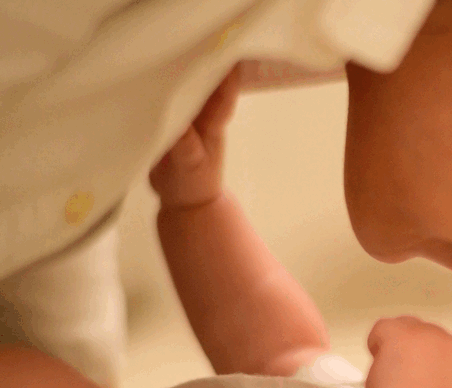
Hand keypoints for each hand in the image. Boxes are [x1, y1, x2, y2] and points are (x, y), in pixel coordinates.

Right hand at [149, 64, 240, 209]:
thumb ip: (186, 147)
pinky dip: (156, 89)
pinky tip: (144, 75)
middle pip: (204, 83)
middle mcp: (201, 115)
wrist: (184, 201)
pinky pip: (163, 99)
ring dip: (176, 73)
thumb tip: (178, 123)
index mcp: (213, 124)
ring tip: (164, 50)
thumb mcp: (191, 167)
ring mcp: (184, 116)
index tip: (222, 53)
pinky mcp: (166, 120)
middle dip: (199, 63)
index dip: (225, 74)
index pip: (224, 94)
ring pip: (183, 88)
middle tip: (186, 41)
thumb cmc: (195, 184)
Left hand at [364, 316, 451, 387]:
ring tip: (390, 377)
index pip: (442, 348)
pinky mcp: (404, 332)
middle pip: (424, 334)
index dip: (423, 363)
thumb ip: (445, 385)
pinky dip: (375, 344)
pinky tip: (380, 368)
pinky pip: (382, 327)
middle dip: (410, 353)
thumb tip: (427, 378)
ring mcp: (429, 335)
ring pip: (404, 326)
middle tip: (401, 383)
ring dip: (393, 347)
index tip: (415, 383)